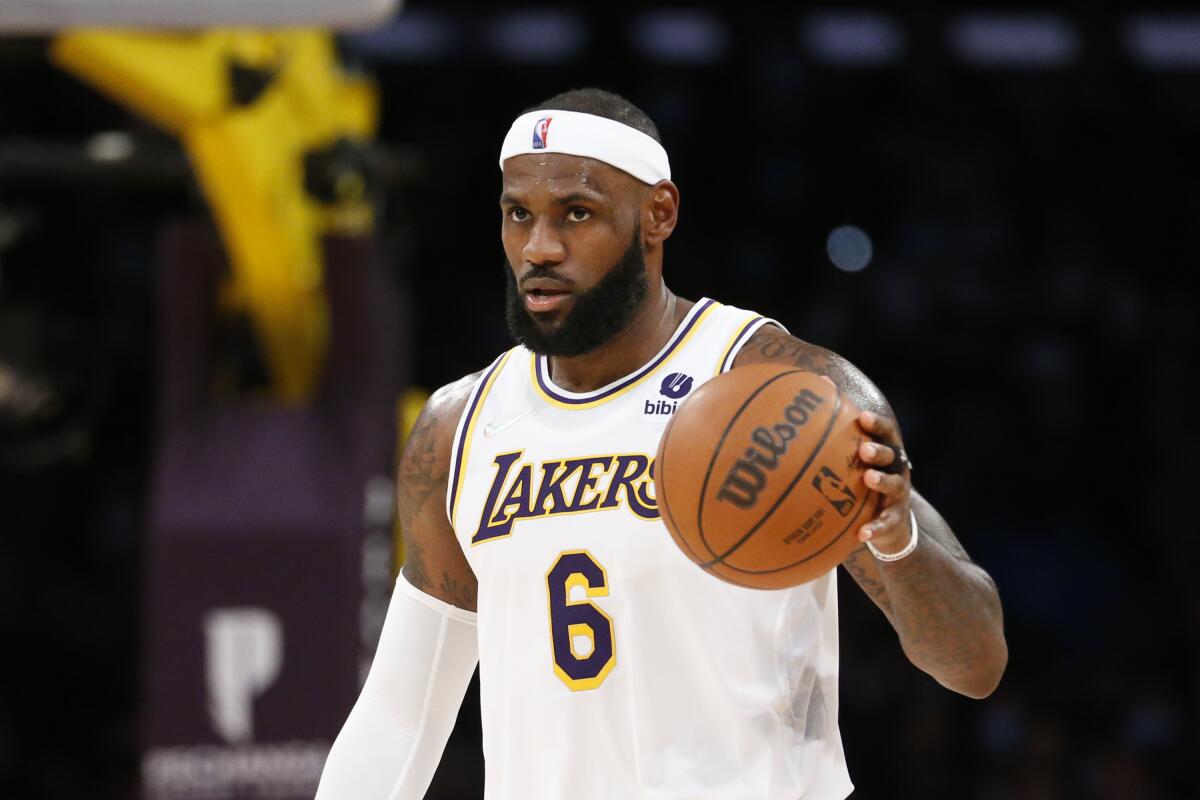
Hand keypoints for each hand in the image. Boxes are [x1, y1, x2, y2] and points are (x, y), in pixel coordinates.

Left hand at [855, 410, 913, 554]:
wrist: (892, 524)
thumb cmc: (866, 484)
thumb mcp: (859, 465)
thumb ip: (841, 444)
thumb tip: (811, 413)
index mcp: (887, 454)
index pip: (887, 433)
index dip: (877, 424)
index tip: (862, 416)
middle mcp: (897, 471)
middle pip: (892, 456)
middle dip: (879, 451)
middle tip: (863, 449)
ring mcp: (898, 496)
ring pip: (894, 486)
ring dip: (882, 481)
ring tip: (868, 479)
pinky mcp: (894, 520)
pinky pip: (885, 524)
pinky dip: (875, 528)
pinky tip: (861, 533)